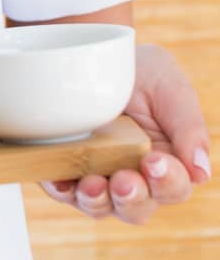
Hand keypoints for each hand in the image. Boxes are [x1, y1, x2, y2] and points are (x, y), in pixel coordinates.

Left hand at [40, 43, 211, 222]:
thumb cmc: (141, 72)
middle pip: (137, 207)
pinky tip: (59, 182)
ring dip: (97, 200)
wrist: (94, 52)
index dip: (167, 181)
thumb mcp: (169, 87)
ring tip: (91, 184)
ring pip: (101, 206)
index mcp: (167, 163)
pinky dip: (61, 189)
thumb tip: (200, 171)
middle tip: (124, 180)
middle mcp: (134, 177)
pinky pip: (63, 189)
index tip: (154, 161)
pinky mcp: (67, 169)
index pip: (174, 187)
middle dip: (131, 197)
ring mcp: (100, 176)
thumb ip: (188, 126)